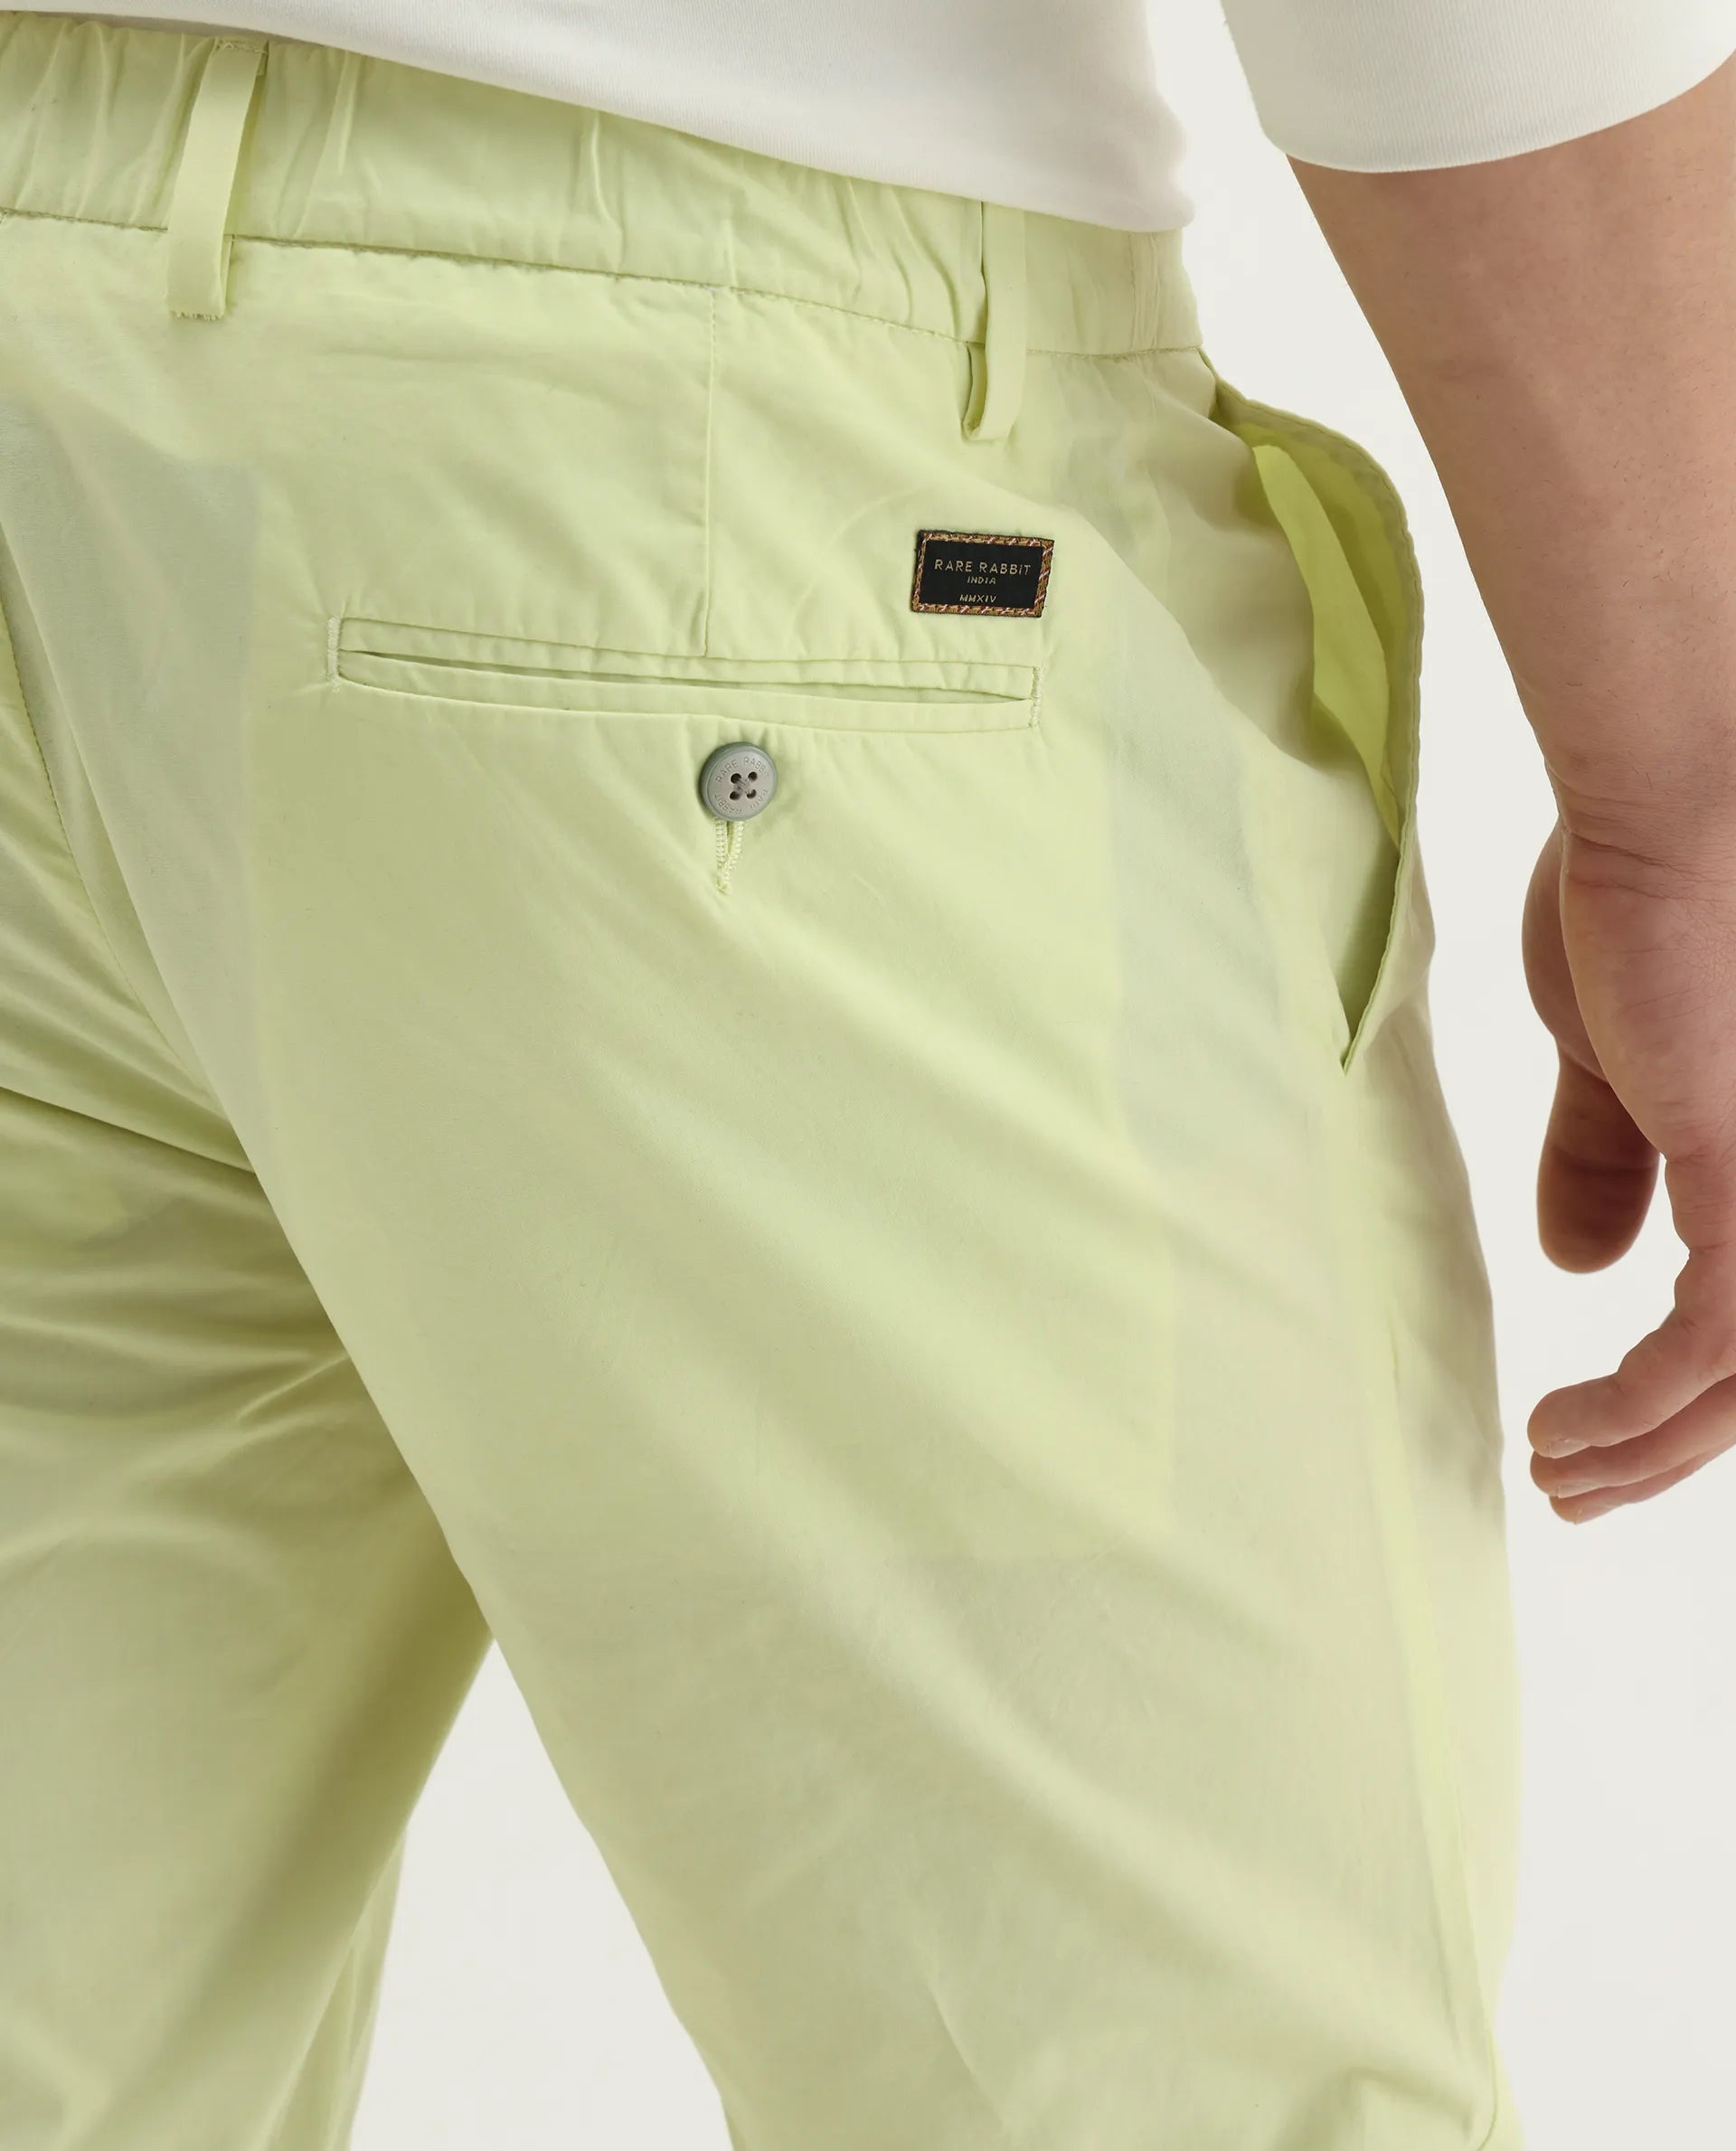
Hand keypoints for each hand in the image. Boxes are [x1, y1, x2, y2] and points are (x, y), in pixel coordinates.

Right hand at [1523, 810, 1735, 1518]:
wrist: (1678, 807)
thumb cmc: (1641, 900)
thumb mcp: (1618, 1058)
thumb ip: (1609, 1157)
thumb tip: (1584, 1266)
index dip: (1684, 1398)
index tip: (1601, 1434)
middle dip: (1666, 1452)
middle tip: (1577, 1490)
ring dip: (1647, 1448)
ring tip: (1556, 1471)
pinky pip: (1709, 1343)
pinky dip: (1638, 1404)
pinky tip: (1568, 1424)